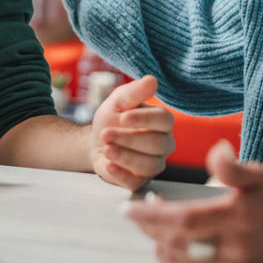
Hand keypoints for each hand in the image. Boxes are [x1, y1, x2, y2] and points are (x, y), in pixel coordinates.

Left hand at [90, 75, 174, 191]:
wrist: (98, 140)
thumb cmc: (113, 117)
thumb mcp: (118, 101)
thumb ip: (134, 92)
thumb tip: (152, 80)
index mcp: (163, 121)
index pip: (163, 120)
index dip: (144, 119)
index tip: (123, 116)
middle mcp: (165, 144)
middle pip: (156, 144)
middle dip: (128, 139)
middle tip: (106, 133)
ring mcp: (155, 164)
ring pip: (148, 165)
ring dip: (124, 156)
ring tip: (106, 149)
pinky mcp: (141, 180)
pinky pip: (136, 182)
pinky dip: (120, 174)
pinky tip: (108, 165)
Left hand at [125, 140, 262, 262]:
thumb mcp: (262, 176)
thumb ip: (234, 168)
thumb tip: (216, 150)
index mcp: (234, 218)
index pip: (182, 220)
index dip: (150, 216)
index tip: (127, 207)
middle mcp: (229, 246)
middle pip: (174, 242)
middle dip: (148, 226)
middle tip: (136, 209)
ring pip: (177, 261)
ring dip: (157, 242)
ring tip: (152, 220)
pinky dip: (171, 256)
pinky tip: (168, 239)